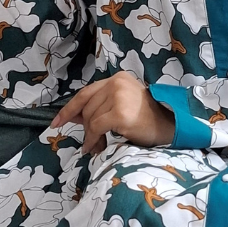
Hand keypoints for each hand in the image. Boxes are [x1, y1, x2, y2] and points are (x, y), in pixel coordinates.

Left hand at [53, 72, 175, 153]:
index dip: (70, 109)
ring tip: (96, 146)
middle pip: (87, 107)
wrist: (170, 127)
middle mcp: (117, 83)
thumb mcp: (122, 106)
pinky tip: (96, 147)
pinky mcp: (120, 113)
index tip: (57, 122)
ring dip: (90, 136)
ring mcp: (119, 97)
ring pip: (90, 118)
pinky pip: (96, 127)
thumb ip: (100, 106)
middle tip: (89, 142)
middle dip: (85, 127)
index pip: (86, 93)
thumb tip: (73, 117)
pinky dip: (93, 139)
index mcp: (118, 79)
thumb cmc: (148, 120)